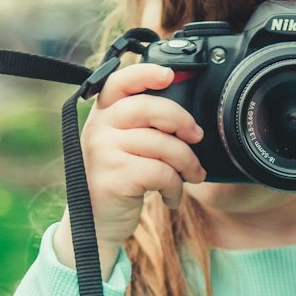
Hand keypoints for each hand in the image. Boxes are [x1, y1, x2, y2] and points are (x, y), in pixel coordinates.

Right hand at [70, 61, 207, 249]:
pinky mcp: (113, 176)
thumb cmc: (120, 179)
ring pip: (162, 144)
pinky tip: (171, 197)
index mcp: (103, 113)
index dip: (145, 73)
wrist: (97, 223)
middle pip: (150, 108)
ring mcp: (103, 151)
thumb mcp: (125, 146)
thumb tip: (187, 116)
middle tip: (197, 138)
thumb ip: (145, 125)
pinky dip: (174, 187)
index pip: (120, 81)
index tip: (169, 75)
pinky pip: (161, 172)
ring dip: (187, 163)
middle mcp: (98, 127)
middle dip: (182, 121)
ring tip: (191, 176)